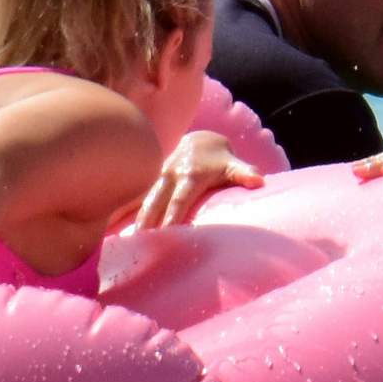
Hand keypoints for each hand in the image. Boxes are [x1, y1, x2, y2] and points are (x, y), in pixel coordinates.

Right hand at [135, 130, 264, 229]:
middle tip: (140, 241)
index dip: (173, 215)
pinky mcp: (153, 181)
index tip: (167, 232)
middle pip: (156, 201)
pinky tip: (123, 229)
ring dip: (137, 218)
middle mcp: (171, 175)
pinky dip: (132, 212)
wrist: (201, 141)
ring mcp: (159, 177)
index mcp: (191, 175)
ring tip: (130, 239)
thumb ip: (245, 173)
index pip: (180, 199)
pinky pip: (140, 198)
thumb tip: (260, 181)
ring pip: (145, 200)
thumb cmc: (221, 161)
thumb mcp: (233, 165)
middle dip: (148, 220)